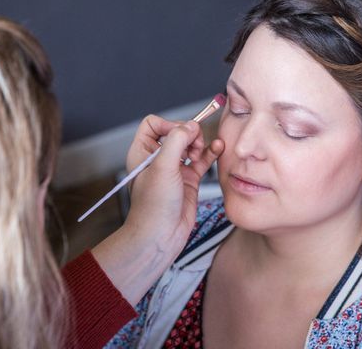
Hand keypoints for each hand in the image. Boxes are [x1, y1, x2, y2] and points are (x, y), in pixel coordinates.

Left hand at [124, 115, 223, 252]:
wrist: (160, 236)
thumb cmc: (153, 206)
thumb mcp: (163, 167)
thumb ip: (177, 141)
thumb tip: (191, 126)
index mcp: (142, 152)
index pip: (154, 124)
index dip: (169, 124)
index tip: (181, 134)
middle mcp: (158, 159)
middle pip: (176, 132)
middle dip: (189, 135)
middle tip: (194, 146)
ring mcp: (174, 169)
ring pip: (190, 145)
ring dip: (200, 143)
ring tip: (201, 153)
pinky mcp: (189, 179)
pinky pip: (202, 159)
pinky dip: (211, 152)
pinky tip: (218, 148)